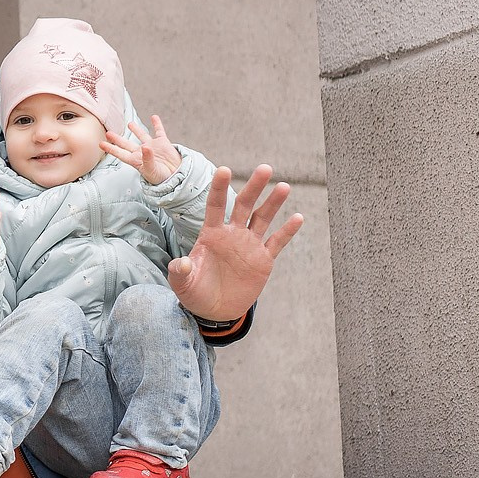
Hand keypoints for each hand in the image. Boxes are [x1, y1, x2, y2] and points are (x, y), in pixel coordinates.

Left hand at [102, 115, 182, 185]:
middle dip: (117, 139)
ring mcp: (152, 147)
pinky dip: (157, 124)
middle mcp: (142, 152)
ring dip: (136, 129)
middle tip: (108, 133)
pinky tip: (154, 117)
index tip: (101, 144)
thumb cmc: (162, 178)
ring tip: (129, 123)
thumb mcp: (152, 170)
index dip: (110, 148)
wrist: (177, 177)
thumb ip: (147, 159)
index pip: (120, 153)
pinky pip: (159, 132)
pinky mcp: (163, 144)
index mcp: (136, 160)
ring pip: (142, 136)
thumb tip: (146, 147)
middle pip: (127, 144)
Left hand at [168, 165, 304, 322]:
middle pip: (244, 205)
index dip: (220, 188)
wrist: (213, 309)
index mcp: (211, 234)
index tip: (224, 169)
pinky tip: (298, 217)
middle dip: (254, 187)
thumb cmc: (194, 292)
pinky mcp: (263, 260)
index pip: (216, 205)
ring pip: (263, 219)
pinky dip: (287, 231)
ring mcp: (249, 245)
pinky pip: (277, 242)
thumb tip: (182, 263)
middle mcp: (231, 234)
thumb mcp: (182, 282)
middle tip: (265, 168)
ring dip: (273, 203)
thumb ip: (180, 271)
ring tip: (284, 186)